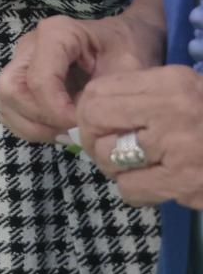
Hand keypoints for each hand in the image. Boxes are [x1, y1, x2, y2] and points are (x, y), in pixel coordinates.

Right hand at [0, 13, 160, 142]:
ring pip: (5, 102)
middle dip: (39, 119)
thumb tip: (80, 128)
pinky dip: (29, 126)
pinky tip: (58, 130)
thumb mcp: (128, 72)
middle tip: (71, 134)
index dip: (57, 110)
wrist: (126, 38)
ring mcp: (21, 61)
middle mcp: (30, 45)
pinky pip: (9, 108)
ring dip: (32, 126)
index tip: (83, 126)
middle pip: (11, 90)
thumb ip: (102, 98)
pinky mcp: (20, 77)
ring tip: (66, 134)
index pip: (39, 80)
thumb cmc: (129, 50)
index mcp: (57, 34)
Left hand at [79, 67, 202, 207]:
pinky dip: (133, 191)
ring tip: (135, 167)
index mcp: (172, 83)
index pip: (97, 93)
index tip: (96, 124)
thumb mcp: (183, 90)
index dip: (86, 113)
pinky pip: (131, 189)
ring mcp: (181, 150)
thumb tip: (85, 115)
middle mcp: (174, 112)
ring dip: (114, 168)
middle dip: (93, 140)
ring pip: (109, 159)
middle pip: (94, 124)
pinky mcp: (187, 184)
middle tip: (108, 149)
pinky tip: (152, 185)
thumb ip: (139, 96)